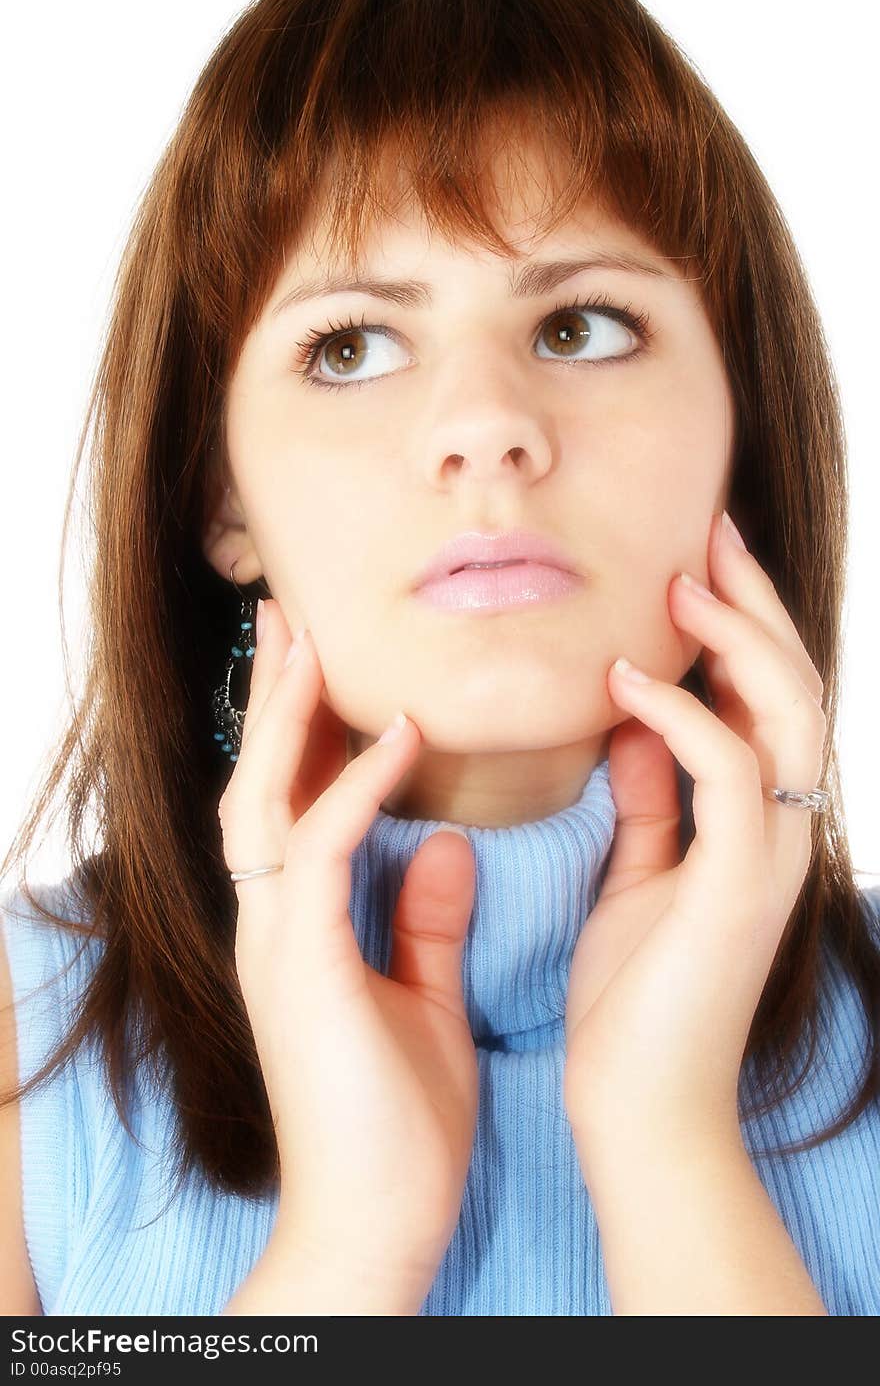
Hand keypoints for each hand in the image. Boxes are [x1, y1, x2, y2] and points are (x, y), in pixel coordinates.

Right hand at [217, 599, 477, 1304]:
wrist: (378, 1224)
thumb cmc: (399, 1124)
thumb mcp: (422, 998)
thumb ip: (423, 920)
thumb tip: (444, 845)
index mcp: (302, 928)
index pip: (294, 804)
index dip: (306, 732)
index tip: (330, 664)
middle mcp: (274, 922)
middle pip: (259, 783)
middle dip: (275, 698)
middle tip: (291, 617)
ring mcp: (276, 941)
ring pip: (263, 799)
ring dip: (288, 717)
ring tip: (310, 639)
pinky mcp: (300, 965)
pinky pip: (319, 850)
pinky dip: (355, 786)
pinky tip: (399, 734)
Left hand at [563, 510, 826, 1152]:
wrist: (639, 1105)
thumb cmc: (636, 995)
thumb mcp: (640, 874)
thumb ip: (650, 800)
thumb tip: (635, 725)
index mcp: (756, 823)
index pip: (767, 697)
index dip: (740, 624)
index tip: (693, 559)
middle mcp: (781, 829)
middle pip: (795, 684)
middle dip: (755, 602)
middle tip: (708, 531)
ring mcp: (770, 856)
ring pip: (787, 711)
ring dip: (736, 636)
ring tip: (677, 581)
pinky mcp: (739, 886)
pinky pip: (729, 772)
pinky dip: (680, 715)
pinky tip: (623, 681)